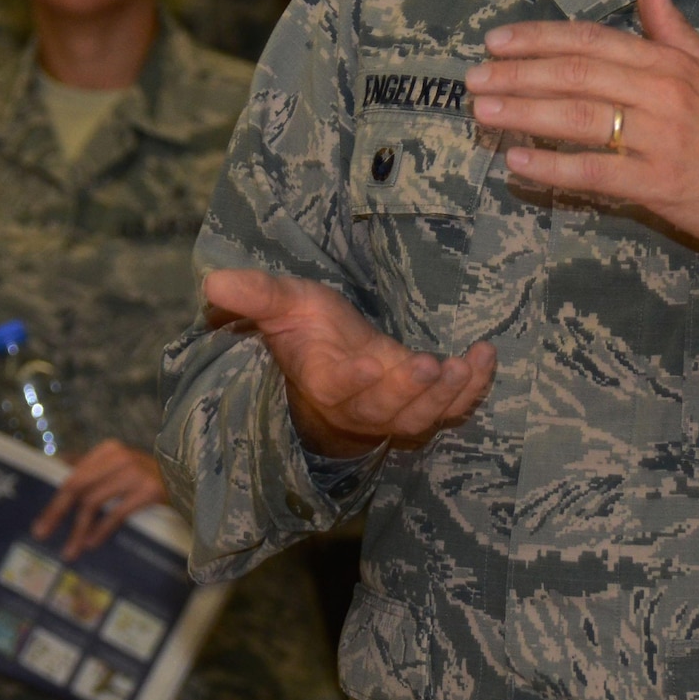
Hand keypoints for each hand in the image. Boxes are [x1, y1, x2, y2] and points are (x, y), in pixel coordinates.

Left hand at [33, 441, 166, 560]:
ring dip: (78, 530)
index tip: (41, 522)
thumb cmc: (151, 475)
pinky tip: (92, 543)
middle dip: (57, 513)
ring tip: (70, 550)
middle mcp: (119, 457)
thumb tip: (59, 478)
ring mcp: (135, 473)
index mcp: (108, 450)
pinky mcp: (149, 491)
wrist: (191, 478)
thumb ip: (94, 472)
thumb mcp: (121, 467)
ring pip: (93, 502)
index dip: (55, 500)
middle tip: (42, 534)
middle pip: (78, 487)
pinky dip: (101, 530)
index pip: (73, 476)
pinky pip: (116, 513)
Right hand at [202, 269, 495, 459]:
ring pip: (422, 417)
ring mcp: (398, 411)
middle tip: (430, 366)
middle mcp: (362, 405)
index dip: (353, 381)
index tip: (367, 362)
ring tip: (466, 364)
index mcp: (324, 380)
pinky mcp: (428, 406)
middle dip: (409, 391)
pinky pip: (454, 408)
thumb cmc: (310, 332)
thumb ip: (256, 294)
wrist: (337, 366)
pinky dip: (474, 388)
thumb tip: (211, 282)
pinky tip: (486, 355)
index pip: (337, 388)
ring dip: (448, 395)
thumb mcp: (284, 304)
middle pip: (386, 410)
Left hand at [465, 0, 698, 269]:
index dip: (539, 38)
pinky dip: (553, 167)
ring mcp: (660, 138)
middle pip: (576, 75)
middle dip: (518, 74)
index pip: (592, 41)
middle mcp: (661, 93)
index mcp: (668, 63)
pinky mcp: (659, 183)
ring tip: (482, 112)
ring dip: (524, 113)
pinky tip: (518, 163)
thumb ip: (671, 26)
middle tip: (473, 78)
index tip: (496, 40)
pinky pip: (595, 172)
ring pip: (579, 119)